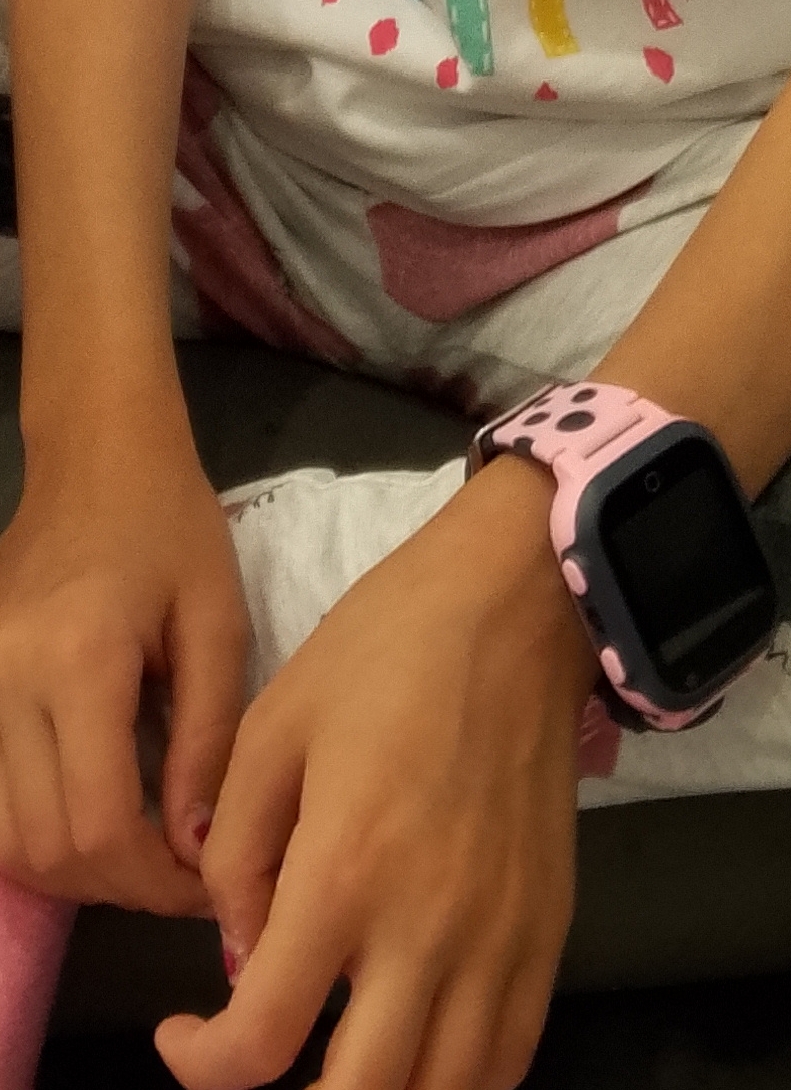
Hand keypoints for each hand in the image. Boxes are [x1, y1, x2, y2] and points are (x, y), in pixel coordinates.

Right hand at [0, 427, 248, 912]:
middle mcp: (7, 682)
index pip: (100, 822)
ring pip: (7, 840)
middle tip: (181, 877)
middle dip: (121, 885)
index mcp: (78, 659)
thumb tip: (194, 846)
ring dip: (75, 870)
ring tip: (141, 853)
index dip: (155, 878)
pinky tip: (89, 820)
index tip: (207, 881)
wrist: (96, 458)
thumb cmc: (171, 527)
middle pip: (47, 846)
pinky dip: (36, 836)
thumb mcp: (217, 622)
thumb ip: (208, 737)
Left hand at [154, 461, 595, 1089]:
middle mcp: (428, 929)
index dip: (202, 1065)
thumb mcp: (272, 727)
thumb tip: (244, 959)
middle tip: (263, 1055)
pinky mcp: (549, 931)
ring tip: (336, 1060)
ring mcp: (500, 939)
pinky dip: (455, 1082)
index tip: (183, 1035)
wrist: (520, 602)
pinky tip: (414, 1055)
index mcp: (345, 872)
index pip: (262, 1040)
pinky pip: (508, 1058)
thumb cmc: (387, 649)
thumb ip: (238, 857)